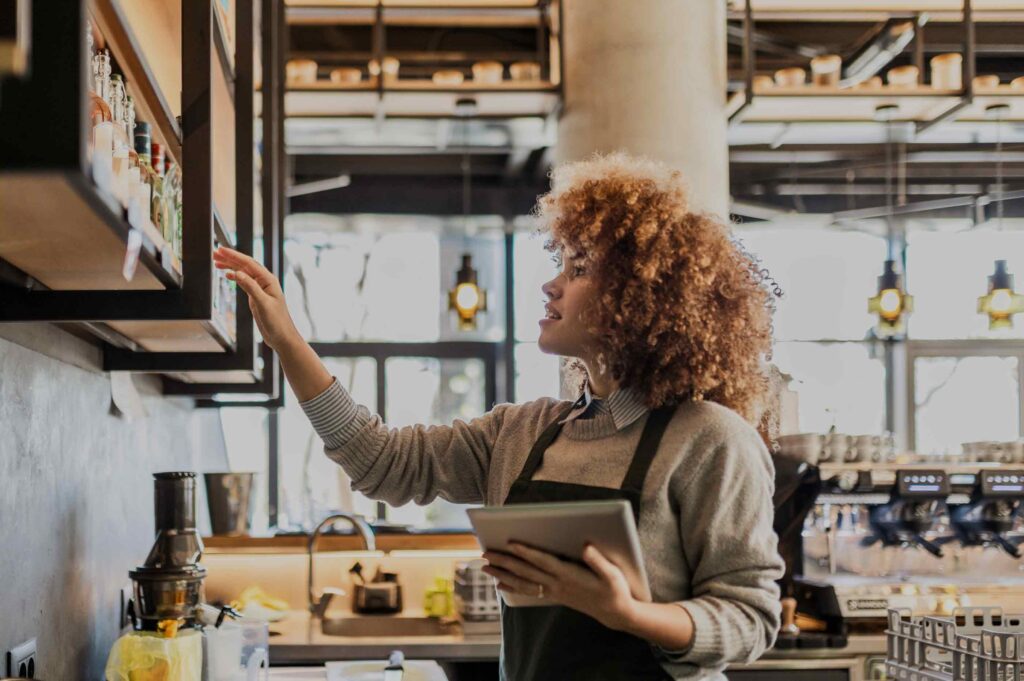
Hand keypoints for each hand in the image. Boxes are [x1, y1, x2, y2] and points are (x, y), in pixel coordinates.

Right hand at [213, 246, 299, 350]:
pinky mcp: (256, 296)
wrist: (282, 337)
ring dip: (231, 266)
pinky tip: (227, 274)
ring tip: (216, 261)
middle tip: (215, 253)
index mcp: (269, 280)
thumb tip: (237, 273)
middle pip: (245, 265)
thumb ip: (250, 287)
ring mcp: (260, 289)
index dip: (234, 255)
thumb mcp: (262, 304)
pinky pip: (244, 282)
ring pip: (244, 273)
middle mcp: (265, 282)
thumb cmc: (277, 322)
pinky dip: (235, 277)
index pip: (249, 263)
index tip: (221, 249)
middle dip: (230, 258)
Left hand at [482, 543, 637, 630]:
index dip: (526, 552)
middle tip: (485, 553)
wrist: (615, 613)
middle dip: (505, 561)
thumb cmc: (615, 590)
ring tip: (485, 567)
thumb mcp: (612, 574)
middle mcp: (558, 584)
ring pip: (524, 582)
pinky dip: (513, 587)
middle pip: (526, 571)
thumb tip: (586, 546)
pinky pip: (529, 591)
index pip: (543, 561)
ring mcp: (554, 591)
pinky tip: (501, 583)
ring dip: (503, 574)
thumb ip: (598, 561)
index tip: (510, 542)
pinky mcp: (555, 596)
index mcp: (569, 575)